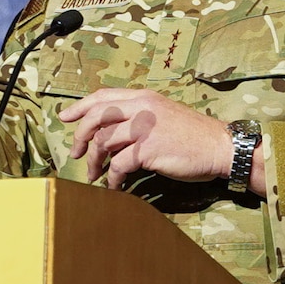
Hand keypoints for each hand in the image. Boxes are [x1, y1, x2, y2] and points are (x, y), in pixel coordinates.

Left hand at [62, 88, 258, 190]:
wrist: (219, 147)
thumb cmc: (192, 135)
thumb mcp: (163, 115)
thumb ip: (137, 117)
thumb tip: (109, 132)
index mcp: (143, 98)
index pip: (103, 96)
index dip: (80, 107)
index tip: (65, 118)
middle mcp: (141, 108)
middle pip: (97, 117)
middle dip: (80, 136)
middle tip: (75, 153)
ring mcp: (144, 128)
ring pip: (103, 142)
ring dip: (94, 162)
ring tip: (94, 175)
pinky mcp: (149, 149)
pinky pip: (119, 165)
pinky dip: (113, 179)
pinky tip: (115, 187)